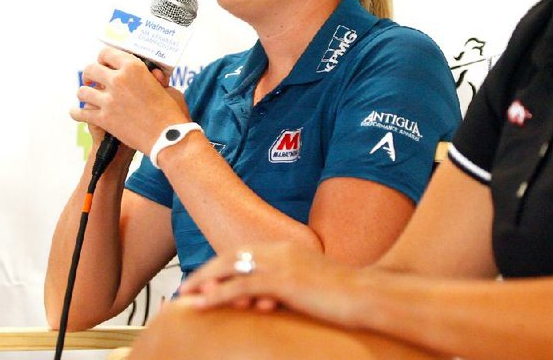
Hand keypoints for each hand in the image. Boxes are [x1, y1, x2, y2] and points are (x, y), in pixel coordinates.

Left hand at [71, 46, 190, 153]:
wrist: (168, 137)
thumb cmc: (172, 111)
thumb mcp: (168, 88)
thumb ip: (156, 79)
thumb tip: (152, 74)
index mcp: (134, 68)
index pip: (107, 53)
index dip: (103, 57)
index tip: (104, 63)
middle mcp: (118, 80)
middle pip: (90, 69)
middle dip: (90, 74)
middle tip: (93, 79)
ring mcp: (109, 100)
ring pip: (83, 91)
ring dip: (85, 93)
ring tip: (89, 96)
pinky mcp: (103, 119)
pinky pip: (80, 113)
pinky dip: (77, 112)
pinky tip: (77, 112)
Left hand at [178, 242, 366, 326]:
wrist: (367, 294)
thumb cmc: (347, 295)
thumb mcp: (314, 285)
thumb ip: (293, 286)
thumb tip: (275, 300)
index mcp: (289, 248)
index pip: (246, 252)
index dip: (222, 265)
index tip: (205, 279)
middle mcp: (282, 250)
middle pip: (232, 255)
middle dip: (206, 271)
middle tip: (185, 288)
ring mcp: (282, 264)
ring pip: (231, 268)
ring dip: (205, 281)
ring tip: (185, 297)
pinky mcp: (282, 281)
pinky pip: (240, 286)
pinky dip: (217, 294)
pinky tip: (202, 304)